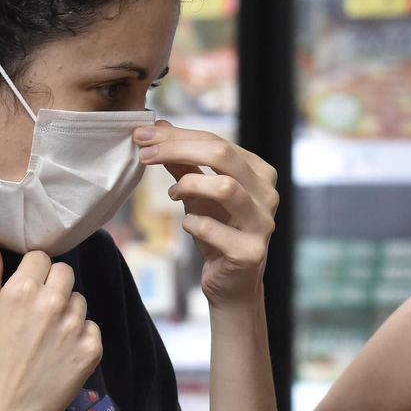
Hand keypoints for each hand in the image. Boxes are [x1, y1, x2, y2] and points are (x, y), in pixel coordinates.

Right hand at [0, 238, 102, 410]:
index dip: (33, 272)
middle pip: (65, 273)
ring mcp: (76, 326)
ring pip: (79, 301)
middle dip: (53, 286)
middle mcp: (53, 303)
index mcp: (22, 290)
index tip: (27, 289)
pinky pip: (92, 328)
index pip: (41, 258)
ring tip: (45, 339)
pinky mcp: (92, 349)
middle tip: (37, 313)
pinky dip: (80, 338)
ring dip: (67, 313)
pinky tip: (59, 356)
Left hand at [134, 121, 278, 305]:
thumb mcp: (198, 194)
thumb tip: (161, 127)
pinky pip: (211, 228)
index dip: (177, 136)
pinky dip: (191, 223)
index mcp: (259, 173)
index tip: (143, 135)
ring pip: (225, 187)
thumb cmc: (218, 232)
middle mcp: (267, 194)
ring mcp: (262, 223)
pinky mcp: (249, 252)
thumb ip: (184, 163)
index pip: (217, 142)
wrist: (232, 283)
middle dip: (177, 149)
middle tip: (144, 153)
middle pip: (223, 155)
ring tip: (173, 194)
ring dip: (188, 185)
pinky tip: (189, 225)